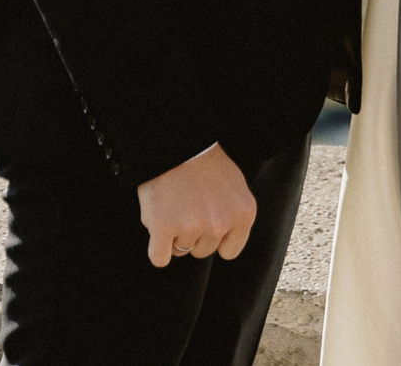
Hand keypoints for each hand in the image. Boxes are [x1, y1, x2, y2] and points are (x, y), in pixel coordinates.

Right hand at [137, 144, 256, 267]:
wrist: (177, 142)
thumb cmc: (205, 162)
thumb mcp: (234, 186)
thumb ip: (233, 215)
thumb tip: (225, 241)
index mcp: (243, 214)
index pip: (230, 251)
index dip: (216, 240)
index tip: (207, 224)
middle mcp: (220, 224)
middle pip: (203, 251)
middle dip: (193, 234)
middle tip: (186, 207)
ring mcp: (192, 227)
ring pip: (180, 251)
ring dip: (174, 235)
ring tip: (172, 206)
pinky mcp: (164, 228)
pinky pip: (159, 258)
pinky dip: (157, 249)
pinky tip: (157, 230)